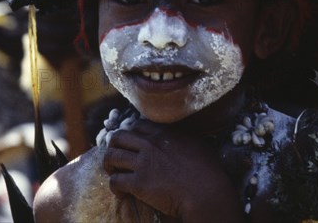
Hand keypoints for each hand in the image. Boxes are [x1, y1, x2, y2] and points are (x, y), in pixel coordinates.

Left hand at [102, 120, 242, 220]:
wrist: (207, 193)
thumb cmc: (208, 171)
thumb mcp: (197, 144)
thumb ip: (183, 137)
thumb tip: (181, 136)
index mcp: (163, 133)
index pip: (137, 125)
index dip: (131, 134)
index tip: (131, 144)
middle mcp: (150, 144)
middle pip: (118, 136)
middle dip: (113, 146)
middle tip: (117, 157)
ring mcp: (143, 163)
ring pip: (111, 156)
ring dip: (109, 165)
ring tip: (114, 173)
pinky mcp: (138, 183)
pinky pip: (115, 181)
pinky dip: (114, 187)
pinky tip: (122, 193)